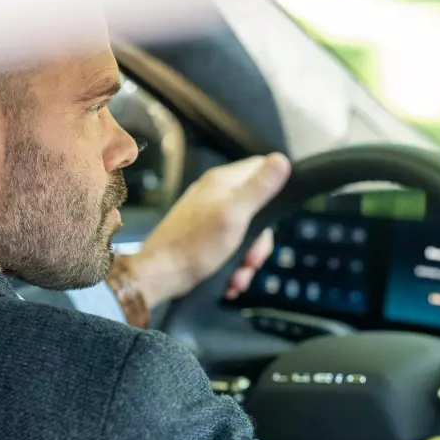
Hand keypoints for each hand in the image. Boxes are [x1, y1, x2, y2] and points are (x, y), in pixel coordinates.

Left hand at [123, 153, 290, 307]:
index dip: (275, 190)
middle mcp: (215, 194)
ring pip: (246, 232)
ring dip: (247, 260)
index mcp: (223, 181)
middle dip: (259, 241)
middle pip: (258, 208)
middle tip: (252, 260)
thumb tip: (282, 160)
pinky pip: (231, 246)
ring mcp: (209, 215)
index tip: (273, 218)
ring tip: (238, 277)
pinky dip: (234, 266)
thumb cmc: (193, 247)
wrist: (158, 276)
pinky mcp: (204, 236)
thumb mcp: (234, 215)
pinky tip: (230, 280)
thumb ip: (258, 188)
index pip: (261, 168)